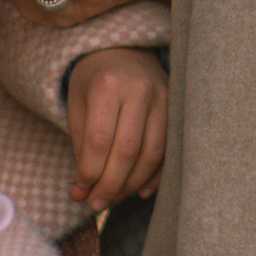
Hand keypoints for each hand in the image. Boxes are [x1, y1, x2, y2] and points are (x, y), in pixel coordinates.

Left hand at [65, 43, 169, 206]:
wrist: (124, 51)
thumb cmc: (94, 83)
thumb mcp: (78, 107)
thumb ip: (81, 148)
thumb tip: (82, 192)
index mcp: (108, 84)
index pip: (99, 140)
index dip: (89, 172)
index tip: (79, 191)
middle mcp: (140, 89)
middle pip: (127, 150)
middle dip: (110, 185)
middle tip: (96, 204)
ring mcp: (164, 98)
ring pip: (152, 153)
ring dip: (132, 184)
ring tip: (114, 198)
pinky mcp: (177, 109)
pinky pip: (169, 150)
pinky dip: (155, 176)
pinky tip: (140, 190)